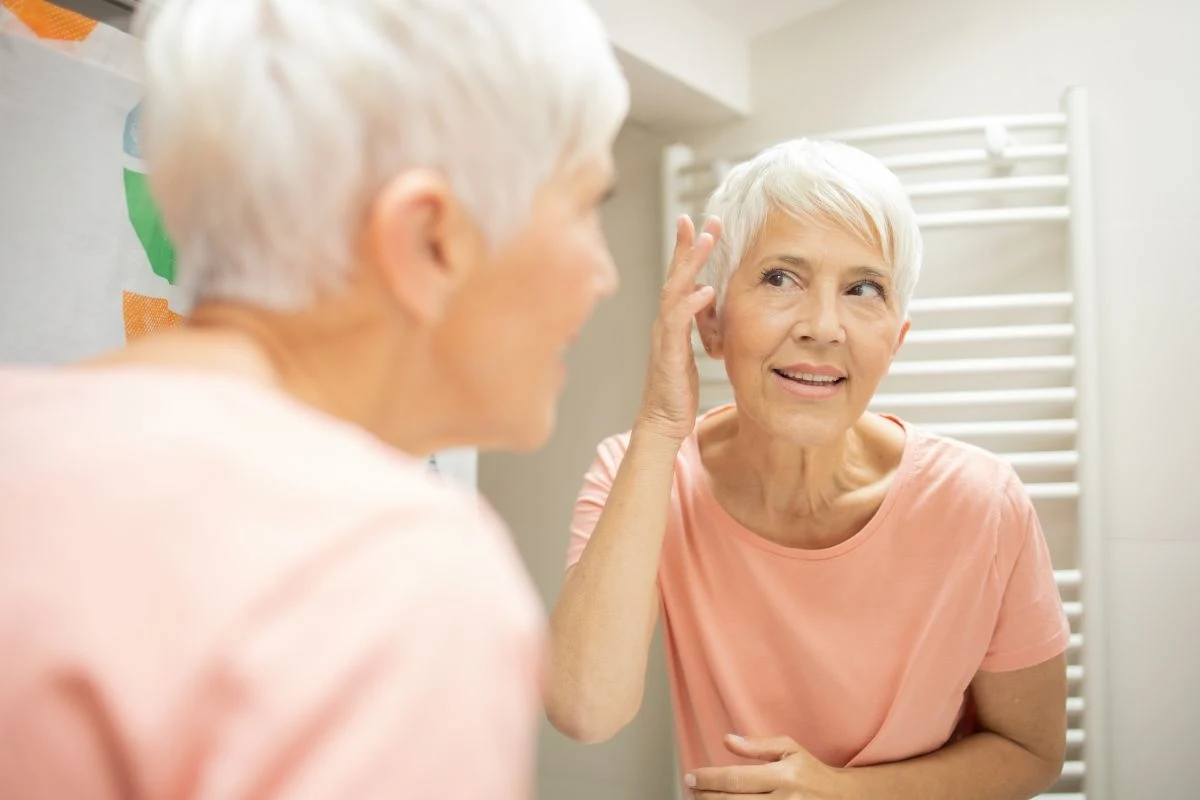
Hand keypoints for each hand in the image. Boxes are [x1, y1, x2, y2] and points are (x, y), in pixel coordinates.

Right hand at [634, 214, 720, 442]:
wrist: (662, 422)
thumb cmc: (678, 391)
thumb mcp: (694, 350)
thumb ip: (700, 324)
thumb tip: (712, 301)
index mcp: (672, 320)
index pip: (681, 277)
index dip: (690, 250)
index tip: (705, 225)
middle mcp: (664, 322)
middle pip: (674, 275)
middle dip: (688, 245)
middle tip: (703, 219)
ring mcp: (664, 336)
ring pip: (674, 290)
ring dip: (690, 264)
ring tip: (706, 241)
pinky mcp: (668, 354)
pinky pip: (678, 323)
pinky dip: (691, 304)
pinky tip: (707, 291)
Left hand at [686, 734, 852, 799]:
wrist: (841, 798)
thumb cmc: (810, 771)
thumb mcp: (789, 749)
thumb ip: (757, 746)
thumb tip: (727, 740)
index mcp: (784, 776)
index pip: (736, 779)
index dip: (708, 780)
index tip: (691, 777)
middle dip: (707, 797)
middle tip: (692, 790)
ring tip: (703, 799)